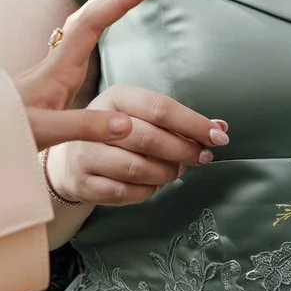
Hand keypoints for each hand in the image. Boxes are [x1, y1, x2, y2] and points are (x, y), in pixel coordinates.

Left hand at [17, 0, 172, 150]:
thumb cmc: (4, 131)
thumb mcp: (44, 132)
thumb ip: (84, 127)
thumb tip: (127, 123)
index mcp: (59, 68)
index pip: (91, 24)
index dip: (119, 3)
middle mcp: (58, 57)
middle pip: (91, 11)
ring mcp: (56, 62)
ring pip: (86, 18)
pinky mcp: (56, 72)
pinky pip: (82, 32)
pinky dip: (99, 15)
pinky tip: (103, 13)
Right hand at [44, 84, 225, 207]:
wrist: (70, 159)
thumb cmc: (116, 133)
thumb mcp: (142, 116)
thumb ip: (178, 121)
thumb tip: (220, 127)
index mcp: (115, 97)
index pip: (159, 108)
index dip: (193, 124)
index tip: (219, 136)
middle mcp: (95, 122)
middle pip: (149, 138)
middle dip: (184, 151)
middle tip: (202, 158)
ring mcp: (86, 153)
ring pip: (137, 168)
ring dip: (166, 173)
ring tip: (175, 170)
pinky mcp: (83, 182)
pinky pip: (125, 192)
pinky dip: (147, 191)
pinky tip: (153, 184)